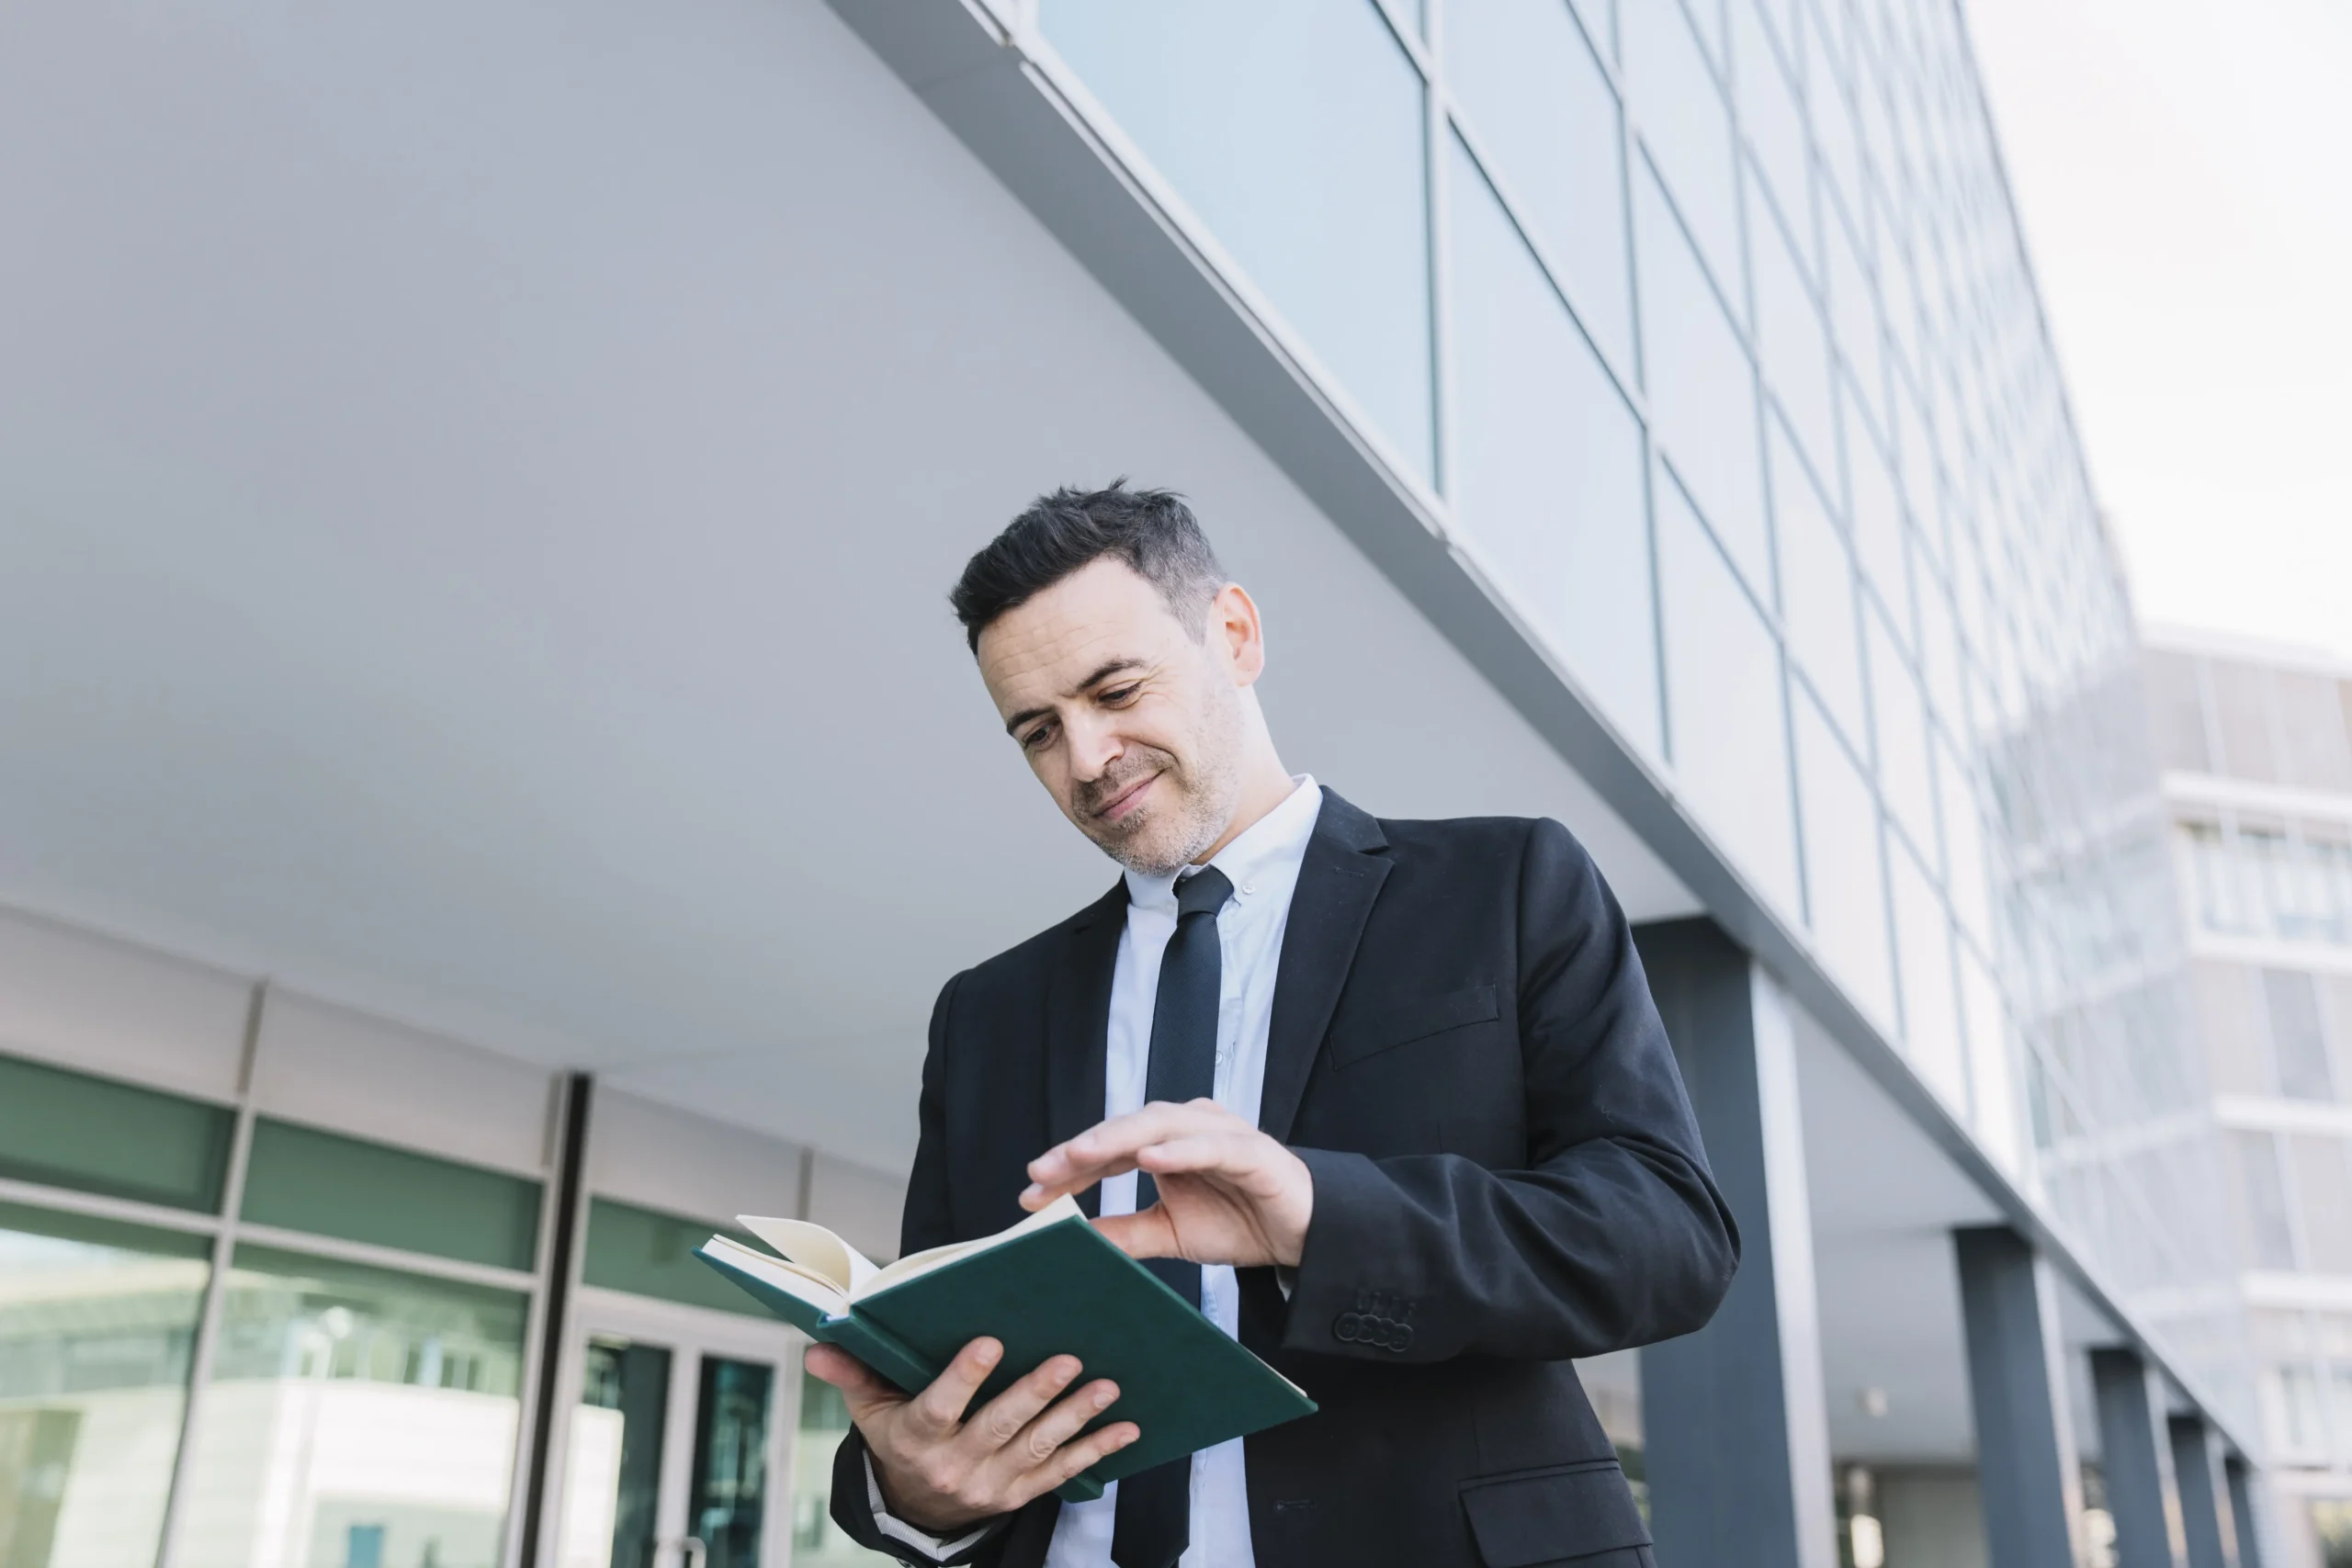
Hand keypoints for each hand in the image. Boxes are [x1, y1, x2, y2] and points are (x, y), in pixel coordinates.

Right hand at [805, 1337, 1137, 1534]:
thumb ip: (852, 1373)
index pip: (941, 1407)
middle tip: (1069, 1359)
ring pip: (1038, 1448)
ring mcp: (992, 1484)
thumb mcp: (870, 1409)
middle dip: (1036, 1392)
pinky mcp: (1020, 1495)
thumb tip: (818, 1344)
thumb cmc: (897, 1437)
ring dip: (1075, 1417)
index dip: (964, 1377)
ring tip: (1107, 1386)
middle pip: (1000, 1427)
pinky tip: (1126, 1428)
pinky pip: (1063, 1472)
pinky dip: (1096, 1450)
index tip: (990, 1341)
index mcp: (917, 1438)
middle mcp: (955, 1467)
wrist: (916, 1508)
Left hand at [1021, 1099, 1314, 1268]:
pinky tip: (1149, 1157)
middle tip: (1041, 1172)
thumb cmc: (1239, 1222)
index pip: (1107, 1151)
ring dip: (1119, 1139)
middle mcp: (1187, 1128)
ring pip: (1161, 1125)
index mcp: (1164, 1143)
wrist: (1301, 1236)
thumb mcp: (1169, 1233)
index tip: (1029, 1192)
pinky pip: (1211, 1145)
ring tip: (1082, 1155)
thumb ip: (1123, 1233)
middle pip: (1124, 1130)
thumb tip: (1071, 1238)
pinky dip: (1179, 1149)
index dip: (1068, 1169)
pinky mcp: (1251, 1151)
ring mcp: (1219, 1134)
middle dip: (1081, 1150)